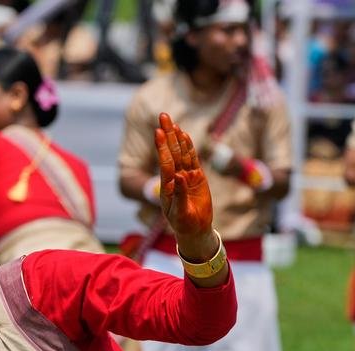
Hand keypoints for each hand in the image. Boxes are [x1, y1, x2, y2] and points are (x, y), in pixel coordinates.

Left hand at [155, 113, 217, 260]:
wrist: (194, 230)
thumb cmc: (184, 224)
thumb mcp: (180, 213)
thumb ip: (180, 195)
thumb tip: (179, 176)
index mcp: (168, 186)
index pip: (165, 163)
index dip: (162, 147)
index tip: (158, 132)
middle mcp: (175, 177)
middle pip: (171, 152)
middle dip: (167, 134)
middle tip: (163, 116)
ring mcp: (185, 176)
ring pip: (181, 153)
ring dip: (176, 137)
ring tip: (172, 122)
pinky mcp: (196, 177)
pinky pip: (192, 159)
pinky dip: (188, 147)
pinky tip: (184, 135)